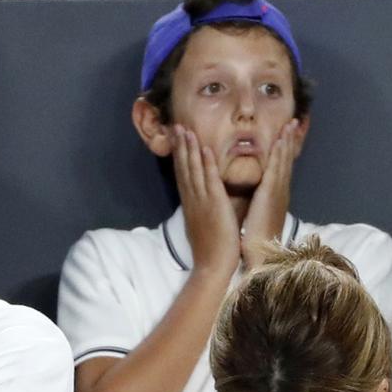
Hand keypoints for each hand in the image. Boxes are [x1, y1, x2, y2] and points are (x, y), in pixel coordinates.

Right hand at [171, 125, 239, 278]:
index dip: (180, 155)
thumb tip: (203, 202)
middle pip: (184, 167)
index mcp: (191, 204)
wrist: (213, 266)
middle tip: (177, 126)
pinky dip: (207, 164)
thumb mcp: (203, 225)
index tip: (177, 139)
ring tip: (187, 129)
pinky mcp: (215, 205)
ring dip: (190, 148)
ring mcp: (202, 201)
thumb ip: (203, 210)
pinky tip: (205, 148)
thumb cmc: (212, 249)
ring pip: (194, 169)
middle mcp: (193, 199)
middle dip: (181, 146)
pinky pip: (210, 180)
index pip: (183, 174)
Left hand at [240, 119, 298, 269]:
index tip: (285, 136)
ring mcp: (278, 192)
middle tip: (293, 122)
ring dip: (287, 142)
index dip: (284, 151)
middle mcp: (280, 192)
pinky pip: (276, 169)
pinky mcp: (272, 194)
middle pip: (286, 161)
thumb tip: (254, 199)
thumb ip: (258, 205)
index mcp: (275, 197)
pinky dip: (279, 154)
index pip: (281, 168)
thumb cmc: (256, 242)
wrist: (261, 256)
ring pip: (284, 161)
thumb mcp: (257, 218)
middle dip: (289, 141)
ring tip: (289, 125)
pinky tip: (279, 141)